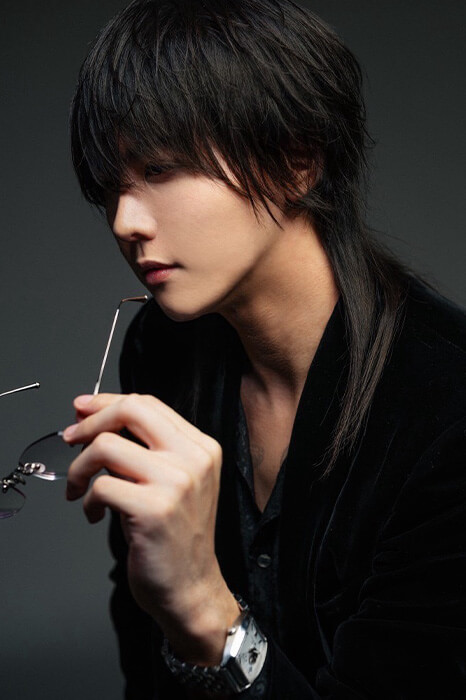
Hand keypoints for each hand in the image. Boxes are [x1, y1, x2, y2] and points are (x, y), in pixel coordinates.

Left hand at [63, 392, 238, 664]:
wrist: (191, 587)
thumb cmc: (175, 536)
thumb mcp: (172, 481)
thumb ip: (144, 449)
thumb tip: (94, 418)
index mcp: (201, 447)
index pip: (148, 404)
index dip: (108, 403)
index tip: (82, 411)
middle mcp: (194, 458)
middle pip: (131, 410)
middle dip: (91, 421)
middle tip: (72, 438)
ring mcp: (177, 482)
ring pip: (107, 446)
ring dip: (80, 467)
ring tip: (78, 487)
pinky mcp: (155, 509)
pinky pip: (102, 486)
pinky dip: (87, 500)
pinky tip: (93, 514)